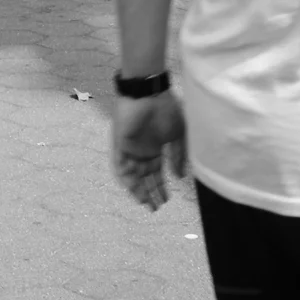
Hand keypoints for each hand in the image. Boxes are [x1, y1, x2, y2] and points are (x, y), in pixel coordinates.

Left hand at [111, 92, 186, 211]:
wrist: (149, 91)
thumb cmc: (166, 108)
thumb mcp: (179, 133)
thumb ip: (178, 155)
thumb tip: (179, 176)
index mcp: (155, 148)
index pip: (156, 173)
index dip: (161, 187)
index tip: (167, 200)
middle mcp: (142, 151)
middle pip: (144, 178)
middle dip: (150, 193)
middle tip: (156, 208)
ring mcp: (130, 149)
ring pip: (132, 176)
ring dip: (138, 190)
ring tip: (147, 202)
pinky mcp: (120, 145)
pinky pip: (120, 167)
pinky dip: (126, 179)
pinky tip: (134, 190)